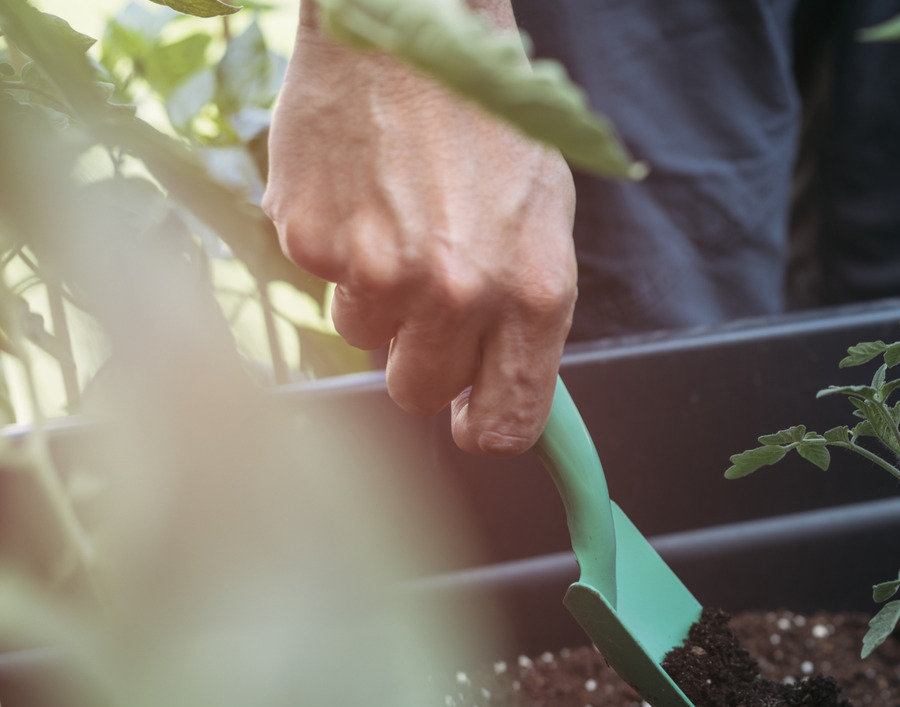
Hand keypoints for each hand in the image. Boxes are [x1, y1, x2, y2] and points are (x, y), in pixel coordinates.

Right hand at [263, 1, 575, 456]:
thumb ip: (526, 312)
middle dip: (420, 360)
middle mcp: (458, 292)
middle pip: (419, 392)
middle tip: (425, 298)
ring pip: (363, 334)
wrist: (410, 31)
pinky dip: (334, 245)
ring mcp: (377, 269)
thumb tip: (508, 392)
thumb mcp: (540, 217)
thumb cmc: (486, 121)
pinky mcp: (310, 239)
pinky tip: (360, 189)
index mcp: (532, 292)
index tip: (471, 421)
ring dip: (375, 294)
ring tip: (397, 215)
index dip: (484, 426)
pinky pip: (318, 279)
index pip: (509, 420)